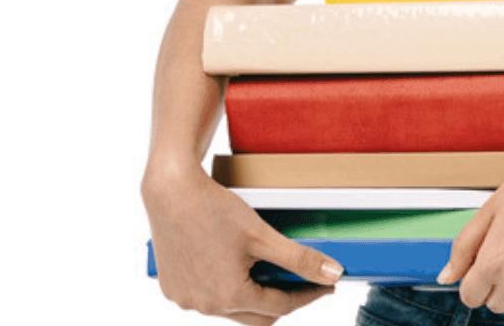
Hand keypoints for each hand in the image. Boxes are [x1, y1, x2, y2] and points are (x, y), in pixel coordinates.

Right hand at [143, 166, 343, 325]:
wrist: (170, 189)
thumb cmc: (213, 209)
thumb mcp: (263, 235)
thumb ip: (300, 260)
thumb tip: (333, 274)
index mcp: (230, 296)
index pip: (281, 306)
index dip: (307, 295)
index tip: (323, 285)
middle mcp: (205, 305)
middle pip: (257, 315)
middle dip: (281, 300)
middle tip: (299, 283)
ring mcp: (185, 299)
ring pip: (231, 308)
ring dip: (251, 295)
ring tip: (264, 272)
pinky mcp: (172, 287)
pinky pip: (206, 297)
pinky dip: (223, 288)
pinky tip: (232, 268)